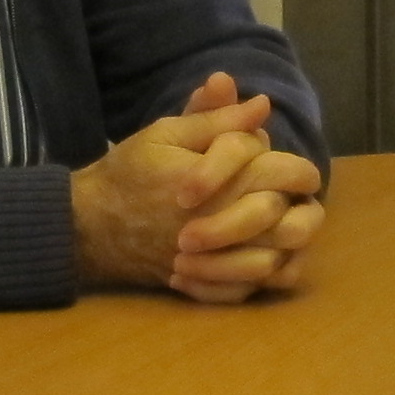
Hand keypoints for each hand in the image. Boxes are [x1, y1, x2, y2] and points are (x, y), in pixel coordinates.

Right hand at [73, 83, 323, 301]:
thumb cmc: (129, 173)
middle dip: (304, 208)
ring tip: (285, 226)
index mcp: (220, 184)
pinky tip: (264, 254)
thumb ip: (216, 119)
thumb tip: (261, 105)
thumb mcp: (166, 133)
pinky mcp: (205, 285)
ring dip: (291, 244)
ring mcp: (215, 261)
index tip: (298, 170)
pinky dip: (267, 274)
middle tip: (297, 199)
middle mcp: (224, 225)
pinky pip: (253, 289)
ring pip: (280, 261)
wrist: (90, 226)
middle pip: (294, 223)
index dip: (301, 170)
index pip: (286, 175)